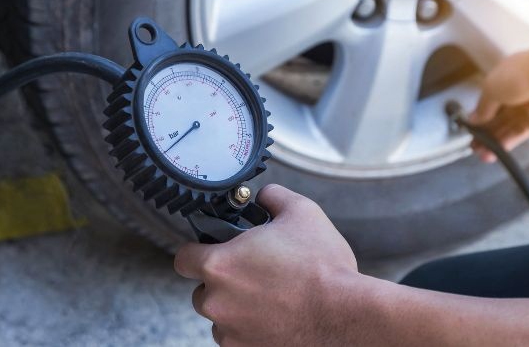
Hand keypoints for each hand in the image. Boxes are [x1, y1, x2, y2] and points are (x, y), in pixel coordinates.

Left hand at [174, 184, 358, 345]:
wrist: (346, 315)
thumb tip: (264, 196)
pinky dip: (250, 328)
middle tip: (253, 272)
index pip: (182, 258)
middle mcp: (216, 302)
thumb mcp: (301, 212)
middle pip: (202, 290)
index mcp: (220, 264)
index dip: (197, 251)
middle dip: (222, 281)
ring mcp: (230, 331)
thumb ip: (273, 196)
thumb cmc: (322, 266)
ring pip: (220, 316)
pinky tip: (276, 315)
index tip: (214, 250)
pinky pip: (237, 337)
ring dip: (236, 306)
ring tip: (270, 296)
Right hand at [469, 50, 528, 161]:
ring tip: (489, 155)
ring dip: (504, 142)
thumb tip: (473, 120)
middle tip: (479, 152)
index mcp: (504, 88)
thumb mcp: (491, 88)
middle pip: (502, 124)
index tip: (472, 138)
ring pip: (518, 132)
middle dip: (490, 139)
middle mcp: (519, 99)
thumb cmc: (521, 74)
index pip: (490, 112)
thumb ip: (482, 108)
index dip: (481, 126)